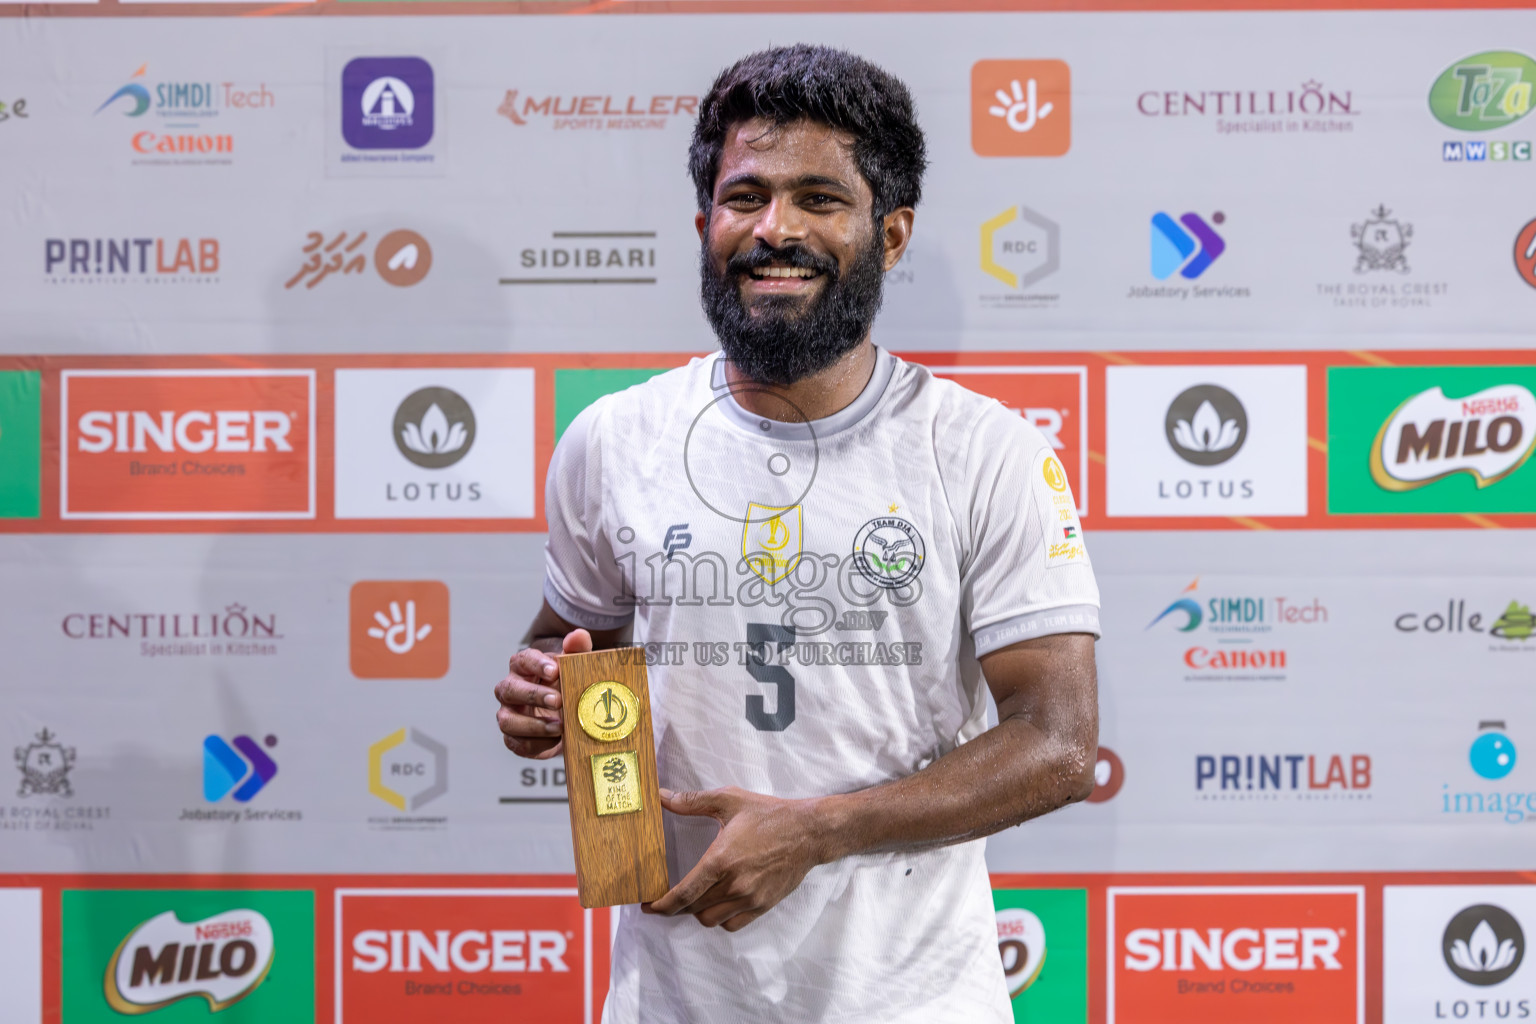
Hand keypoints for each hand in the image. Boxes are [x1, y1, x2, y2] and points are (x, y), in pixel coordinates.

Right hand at [494, 629, 591, 758]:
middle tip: (558, 700)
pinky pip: (517, 743)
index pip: (522, 660)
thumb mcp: (574, 667)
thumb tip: (579, 635)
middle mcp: (510, 689)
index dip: (536, 665)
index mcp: (523, 667)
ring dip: (533, 725)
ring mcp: (509, 714)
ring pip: (507, 720)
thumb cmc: (566, 684)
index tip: (554, 671)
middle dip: (533, 695)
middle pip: (509, 689)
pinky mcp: (513, 738)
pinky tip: (556, 740)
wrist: (567, 715)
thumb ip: (577, 650)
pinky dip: (537, 743)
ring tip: (559, 726)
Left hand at [644, 787, 829, 931]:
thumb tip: (662, 797)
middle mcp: (734, 884)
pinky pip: (732, 924)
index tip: (647, 905)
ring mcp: (750, 898)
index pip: (683, 894)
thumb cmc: (769, 814)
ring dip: (697, 912)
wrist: (808, 831)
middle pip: (693, 909)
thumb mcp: (729, 800)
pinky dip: (720, 918)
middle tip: (664, 900)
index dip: (661, 905)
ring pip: (711, 919)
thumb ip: (692, 802)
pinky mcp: (763, 905)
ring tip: (692, 899)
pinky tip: (717, 903)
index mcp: (721, 860)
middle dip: (674, 907)